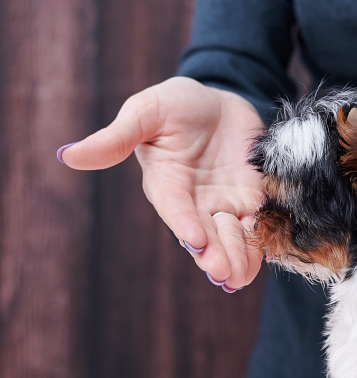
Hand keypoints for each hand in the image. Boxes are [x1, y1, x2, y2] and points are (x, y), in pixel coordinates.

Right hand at [58, 77, 264, 290]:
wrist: (221, 102)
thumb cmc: (176, 105)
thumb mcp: (146, 112)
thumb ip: (117, 138)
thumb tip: (67, 155)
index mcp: (167, 184)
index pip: (175, 208)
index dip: (184, 224)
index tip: (195, 239)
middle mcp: (196, 203)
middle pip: (206, 235)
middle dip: (215, 254)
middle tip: (223, 271)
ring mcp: (225, 205)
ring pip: (233, 238)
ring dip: (239, 257)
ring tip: (242, 275)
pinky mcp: (253, 202)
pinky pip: (259, 227)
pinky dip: (262, 243)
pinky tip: (268, 257)